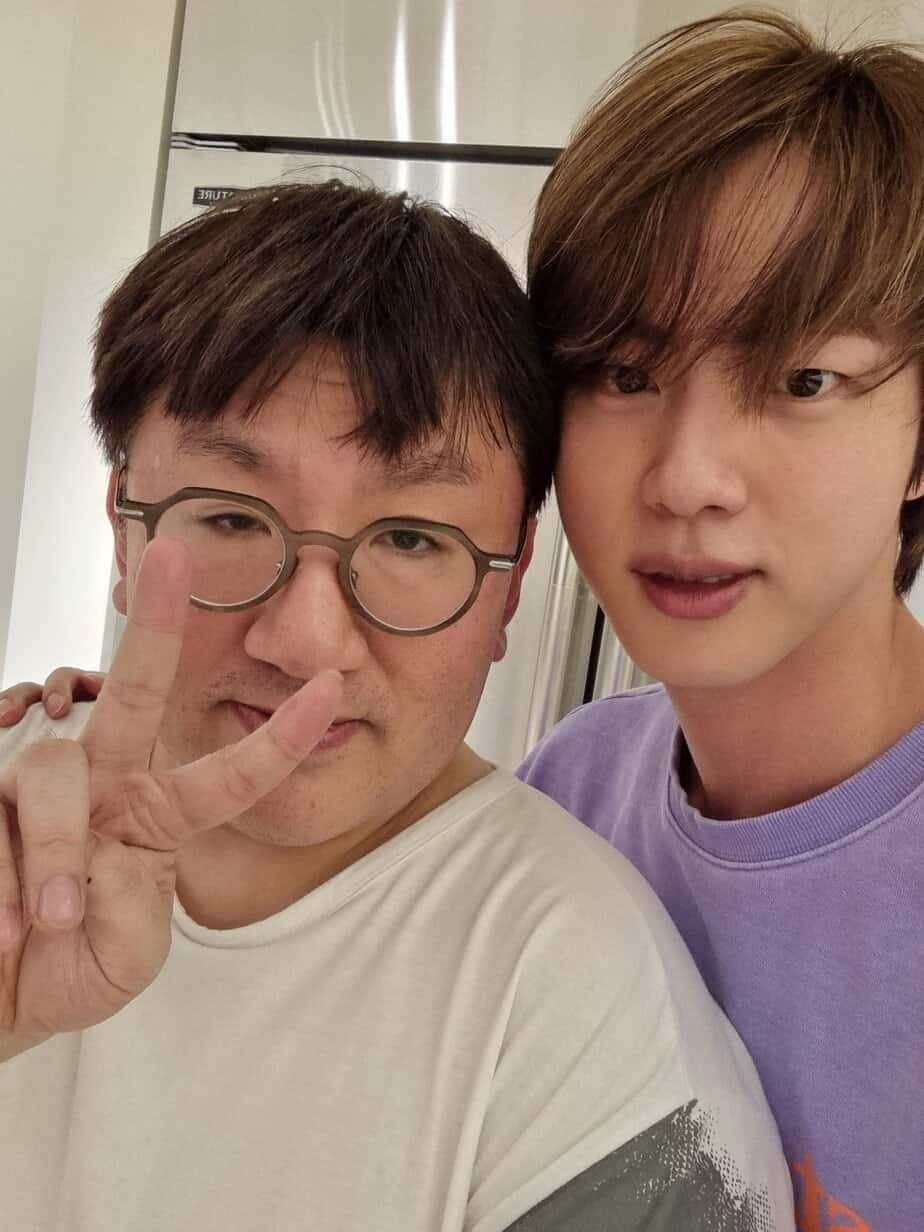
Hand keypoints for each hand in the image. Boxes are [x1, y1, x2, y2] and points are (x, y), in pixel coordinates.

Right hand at [0, 538, 341, 1060]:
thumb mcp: (126, 954)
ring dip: (53, 854)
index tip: (332, 688)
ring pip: (57, 774)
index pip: (231, 773)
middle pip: (137, 690)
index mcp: (158, 812)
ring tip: (41, 924)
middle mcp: (104, 780)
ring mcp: (37, 785)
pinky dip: (5, 877)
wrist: (0, 998)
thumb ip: (129, 909)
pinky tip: (3, 926)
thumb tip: (86, 864)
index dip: (282, 738)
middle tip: (171, 555)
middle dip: (156, 623)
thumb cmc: (71, 969)